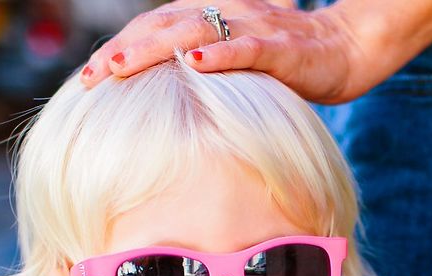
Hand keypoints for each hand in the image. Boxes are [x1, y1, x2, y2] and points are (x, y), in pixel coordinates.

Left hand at [79, 0, 360, 103]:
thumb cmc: (285, 63)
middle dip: (122, 51)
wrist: (344, 49)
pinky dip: (220, 54)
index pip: (153, 30)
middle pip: (162, 27)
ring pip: (195, 31)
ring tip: (123, 66)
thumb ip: (199, 75)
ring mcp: (253, 27)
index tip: (87, 78)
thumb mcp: (233, 68)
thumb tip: (162, 104)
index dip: (119, 49)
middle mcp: (225, 15)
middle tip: (89, 78)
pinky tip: (194, 63)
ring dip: (156, 48)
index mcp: (210, 20)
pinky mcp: (281, 46)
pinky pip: (247, 47)